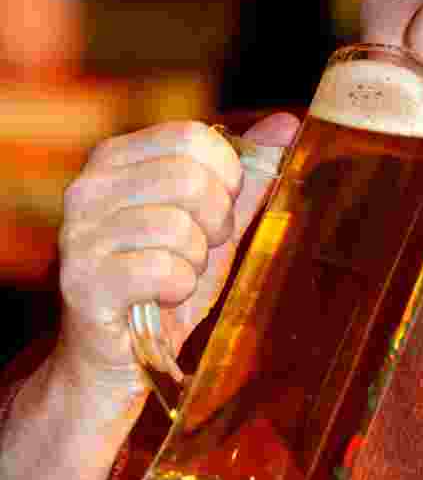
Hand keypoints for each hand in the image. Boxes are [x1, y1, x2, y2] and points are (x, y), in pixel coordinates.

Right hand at [55, 113, 299, 406]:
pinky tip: (165, 297)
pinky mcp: (83, 281)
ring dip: (196, 261)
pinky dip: (180, 289)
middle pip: (190, 178)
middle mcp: (89, 187)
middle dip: (216, 222)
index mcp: (117, 158)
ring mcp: (79, 234)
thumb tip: (286, 123)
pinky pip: (163, 270)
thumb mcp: (213, 222)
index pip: (193, 136)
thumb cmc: (165, 279)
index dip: (227, 176)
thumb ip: (247, 174)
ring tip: (178, 274)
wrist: (116, 356)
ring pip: (179, 227)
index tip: (222, 208)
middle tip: (203, 249)